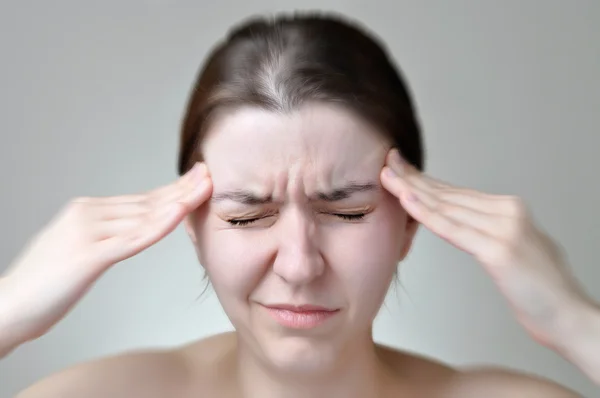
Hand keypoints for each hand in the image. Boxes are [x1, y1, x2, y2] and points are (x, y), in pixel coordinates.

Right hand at [1, 163, 211, 348]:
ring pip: (145, 216)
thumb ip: (107, 235)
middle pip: (147, 202)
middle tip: (211, 175)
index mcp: (87, 210)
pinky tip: (180, 213)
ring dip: (180, 202)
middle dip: (183, 189)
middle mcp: (88, 213)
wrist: (7, 307)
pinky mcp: (89, 255)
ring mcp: (88, 232)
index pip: (141, 198)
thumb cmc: (45, 283)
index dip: (173, 189)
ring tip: (207, 189)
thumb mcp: (80, 249)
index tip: (198, 179)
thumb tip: (135, 228)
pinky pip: (133, 239)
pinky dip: (160, 225)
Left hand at [380, 149, 589, 348]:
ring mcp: (504, 228)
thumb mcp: (511, 248)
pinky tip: (406, 200)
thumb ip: (487, 231)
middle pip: (448, 193)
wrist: (569, 316)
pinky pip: (453, 229)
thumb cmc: (538, 289)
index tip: (401, 170)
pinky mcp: (499, 250)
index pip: (456, 192)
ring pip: (446, 206)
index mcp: (509, 209)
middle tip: (386, 163)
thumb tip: (460, 222)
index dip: (425, 180)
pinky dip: (426, 213)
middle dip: (413, 178)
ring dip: (412, 190)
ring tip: (387, 176)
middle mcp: (507, 211)